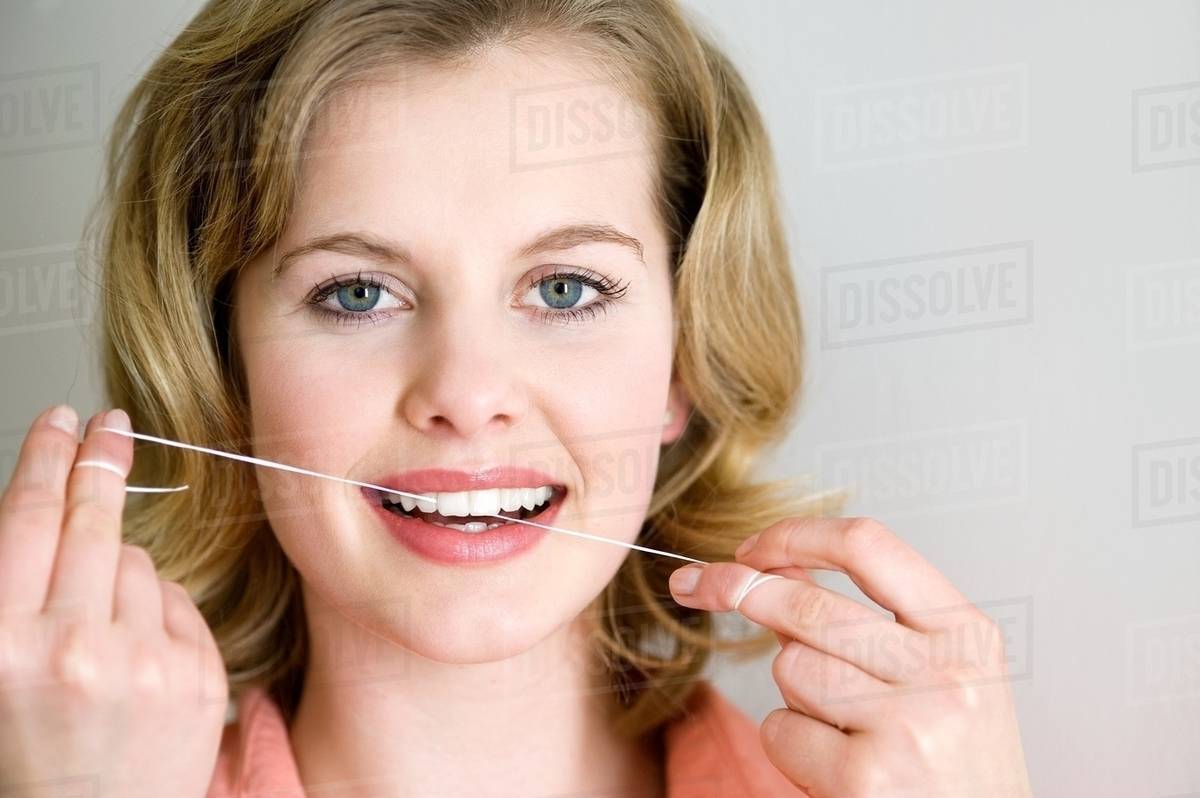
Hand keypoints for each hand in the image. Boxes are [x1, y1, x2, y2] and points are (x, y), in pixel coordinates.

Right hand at [0, 405, 227, 797]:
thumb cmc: (24, 759)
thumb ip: (13, 594)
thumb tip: (45, 505)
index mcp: (2, 645)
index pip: (28, 519)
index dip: (46, 457)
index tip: (61, 420)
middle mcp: (74, 648)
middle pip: (93, 522)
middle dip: (99, 465)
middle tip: (109, 428)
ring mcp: (144, 662)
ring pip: (137, 561)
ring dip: (116, 571)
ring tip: (93, 624)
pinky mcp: (197, 677)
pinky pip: (176, 601)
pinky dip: (154, 609)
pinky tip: (132, 646)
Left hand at [668, 517, 1032, 797]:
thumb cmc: (955, 763)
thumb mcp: (937, 674)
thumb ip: (863, 617)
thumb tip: (775, 563)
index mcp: (966, 635)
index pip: (867, 545)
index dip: (795, 536)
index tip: (751, 547)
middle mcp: (944, 674)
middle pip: (806, 606)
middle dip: (739, 590)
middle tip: (701, 585)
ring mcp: (906, 726)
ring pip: (790, 668)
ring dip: (793, 693)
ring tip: (841, 727)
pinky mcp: (864, 777)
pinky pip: (780, 729)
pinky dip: (790, 745)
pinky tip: (835, 767)